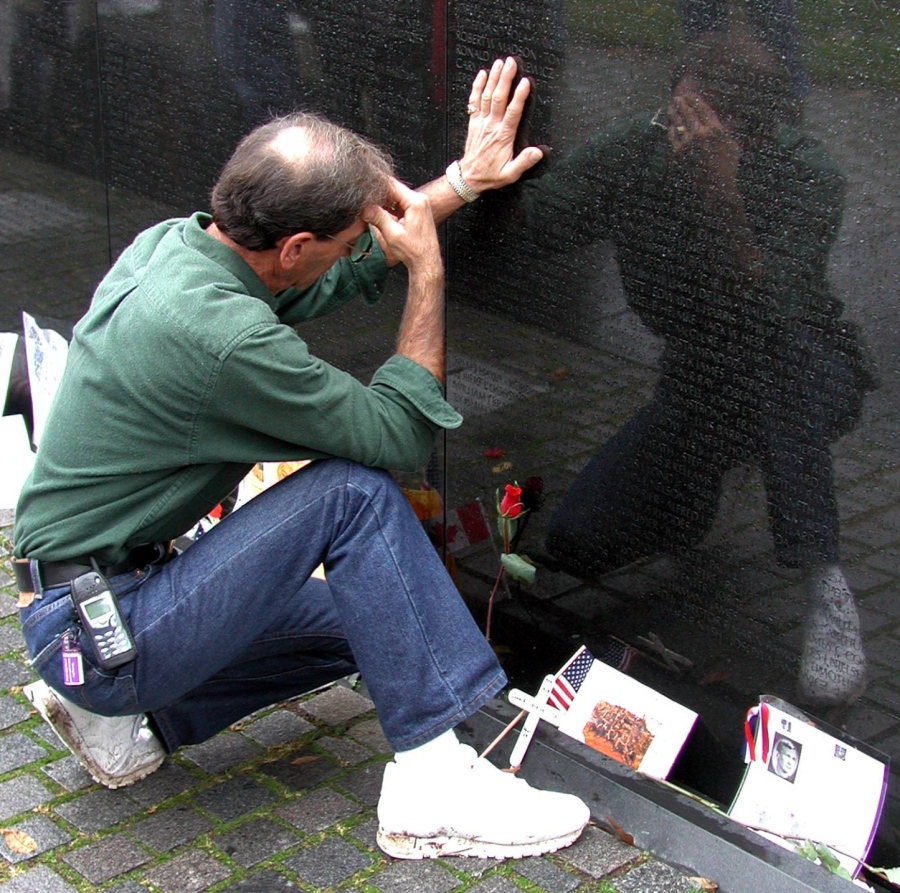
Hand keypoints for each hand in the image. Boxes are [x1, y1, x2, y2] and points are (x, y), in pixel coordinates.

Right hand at [364, 178, 441, 273]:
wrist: (426, 262)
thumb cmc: (414, 251)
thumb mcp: (392, 234)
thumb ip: (378, 217)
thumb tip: (365, 208)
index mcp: (415, 202)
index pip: (391, 185)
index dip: (376, 185)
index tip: (364, 188)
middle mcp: (420, 199)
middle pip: (394, 189)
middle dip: (379, 195)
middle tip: (365, 201)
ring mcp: (420, 204)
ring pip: (396, 196)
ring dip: (384, 202)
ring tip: (371, 209)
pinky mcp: (418, 211)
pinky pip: (401, 203)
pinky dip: (391, 207)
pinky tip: (382, 214)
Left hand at [458, 57, 544, 191]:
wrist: (468, 178)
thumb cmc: (490, 175)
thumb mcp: (510, 174)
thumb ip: (524, 162)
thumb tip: (538, 152)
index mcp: (503, 136)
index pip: (512, 112)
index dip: (519, 96)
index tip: (525, 82)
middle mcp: (491, 126)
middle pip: (498, 98)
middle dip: (505, 79)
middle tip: (511, 62)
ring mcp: (481, 122)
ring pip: (487, 96)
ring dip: (493, 78)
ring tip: (499, 63)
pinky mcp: (474, 122)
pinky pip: (474, 101)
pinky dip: (477, 87)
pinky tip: (482, 74)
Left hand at [667, 85, 741, 197]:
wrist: (716, 186)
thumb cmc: (728, 166)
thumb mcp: (732, 145)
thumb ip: (724, 131)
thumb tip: (718, 122)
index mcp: (716, 130)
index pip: (703, 109)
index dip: (695, 100)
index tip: (691, 94)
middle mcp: (701, 134)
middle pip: (689, 113)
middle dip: (682, 103)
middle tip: (678, 97)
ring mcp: (688, 143)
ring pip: (679, 123)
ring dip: (674, 112)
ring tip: (671, 106)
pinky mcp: (680, 153)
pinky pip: (673, 137)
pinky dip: (671, 129)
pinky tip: (670, 124)